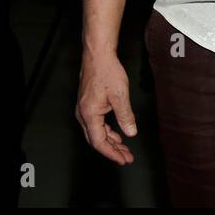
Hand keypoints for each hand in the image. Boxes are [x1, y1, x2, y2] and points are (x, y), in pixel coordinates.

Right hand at [76, 50, 137, 164]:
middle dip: (112, 150)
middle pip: (96, 140)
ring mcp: (84, 110)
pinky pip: (96, 124)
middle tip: (126, 158)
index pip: (99, 142)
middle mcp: (83, 114)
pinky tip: (116, 134)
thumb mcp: (120, 95)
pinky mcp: (88, 105)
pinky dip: (107, 131)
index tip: (123, 159)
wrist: (98, 55)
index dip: (112, 153)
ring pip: (96, 133)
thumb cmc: (107, 72)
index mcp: (89, 115)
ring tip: (124, 149)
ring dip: (110, 141)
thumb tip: (130, 132)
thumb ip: (126, 116)